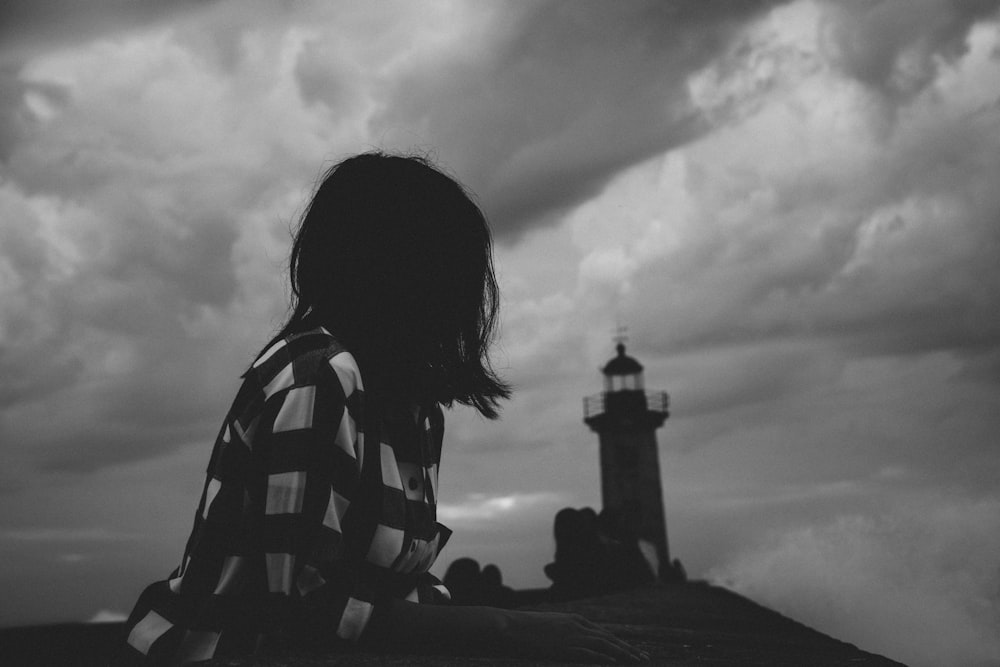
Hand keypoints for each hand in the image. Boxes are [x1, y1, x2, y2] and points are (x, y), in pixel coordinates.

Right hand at [497, 609, 647, 662]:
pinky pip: (591, 653)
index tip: (633, 651)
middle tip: (645, 658)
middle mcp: (577, 626)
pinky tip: (616, 663)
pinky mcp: (565, 646)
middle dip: (628, 649)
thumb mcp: (548, 628)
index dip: (620, 643)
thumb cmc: (523, 629)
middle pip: (609, 638)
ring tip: (638, 662)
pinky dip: (606, 657)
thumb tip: (568, 644)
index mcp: (574, 620)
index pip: (603, 633)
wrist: (508, 626)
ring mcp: (572, 636)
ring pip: (606, 645)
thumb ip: (562, 634)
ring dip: (624, 654)